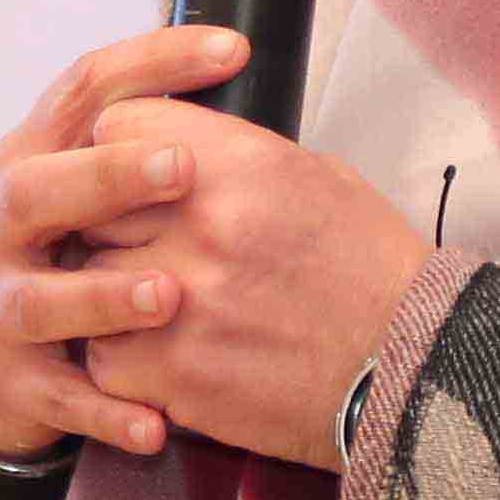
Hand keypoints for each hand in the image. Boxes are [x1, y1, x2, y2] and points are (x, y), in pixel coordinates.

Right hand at [0, 26, 252, 466]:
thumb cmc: (78, 253)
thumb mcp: (98, 186)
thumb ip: (152, 138)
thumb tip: (241, 64)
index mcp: (35, 156)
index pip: (85, 88)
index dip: (155, 60)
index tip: (234, 48)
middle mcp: (1, 222)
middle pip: (37, 185)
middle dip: (107, 175)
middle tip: (181, 170)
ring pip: (40, 300)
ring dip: (104, 297)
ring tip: (169, 296)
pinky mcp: (11, 379)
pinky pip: (60, 399)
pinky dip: (108, 412)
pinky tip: (156, 424)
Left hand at [69, 95, 431, 470]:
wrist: (406, 368)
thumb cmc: (368, 271)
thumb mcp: (315, 177)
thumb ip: (233, 158)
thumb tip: (175, 153)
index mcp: (237, 163)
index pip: (118, 126)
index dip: (123, 150)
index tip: (135, 173)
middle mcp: (200, 224)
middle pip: (95, 205)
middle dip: (114, 224)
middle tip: (147, 244)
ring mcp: (178, 301)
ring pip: (93, 281)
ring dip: (116, 294)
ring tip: (162, 306)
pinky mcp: (170, 373)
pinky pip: (105, 356)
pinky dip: (127, 359)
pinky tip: (170, 355)